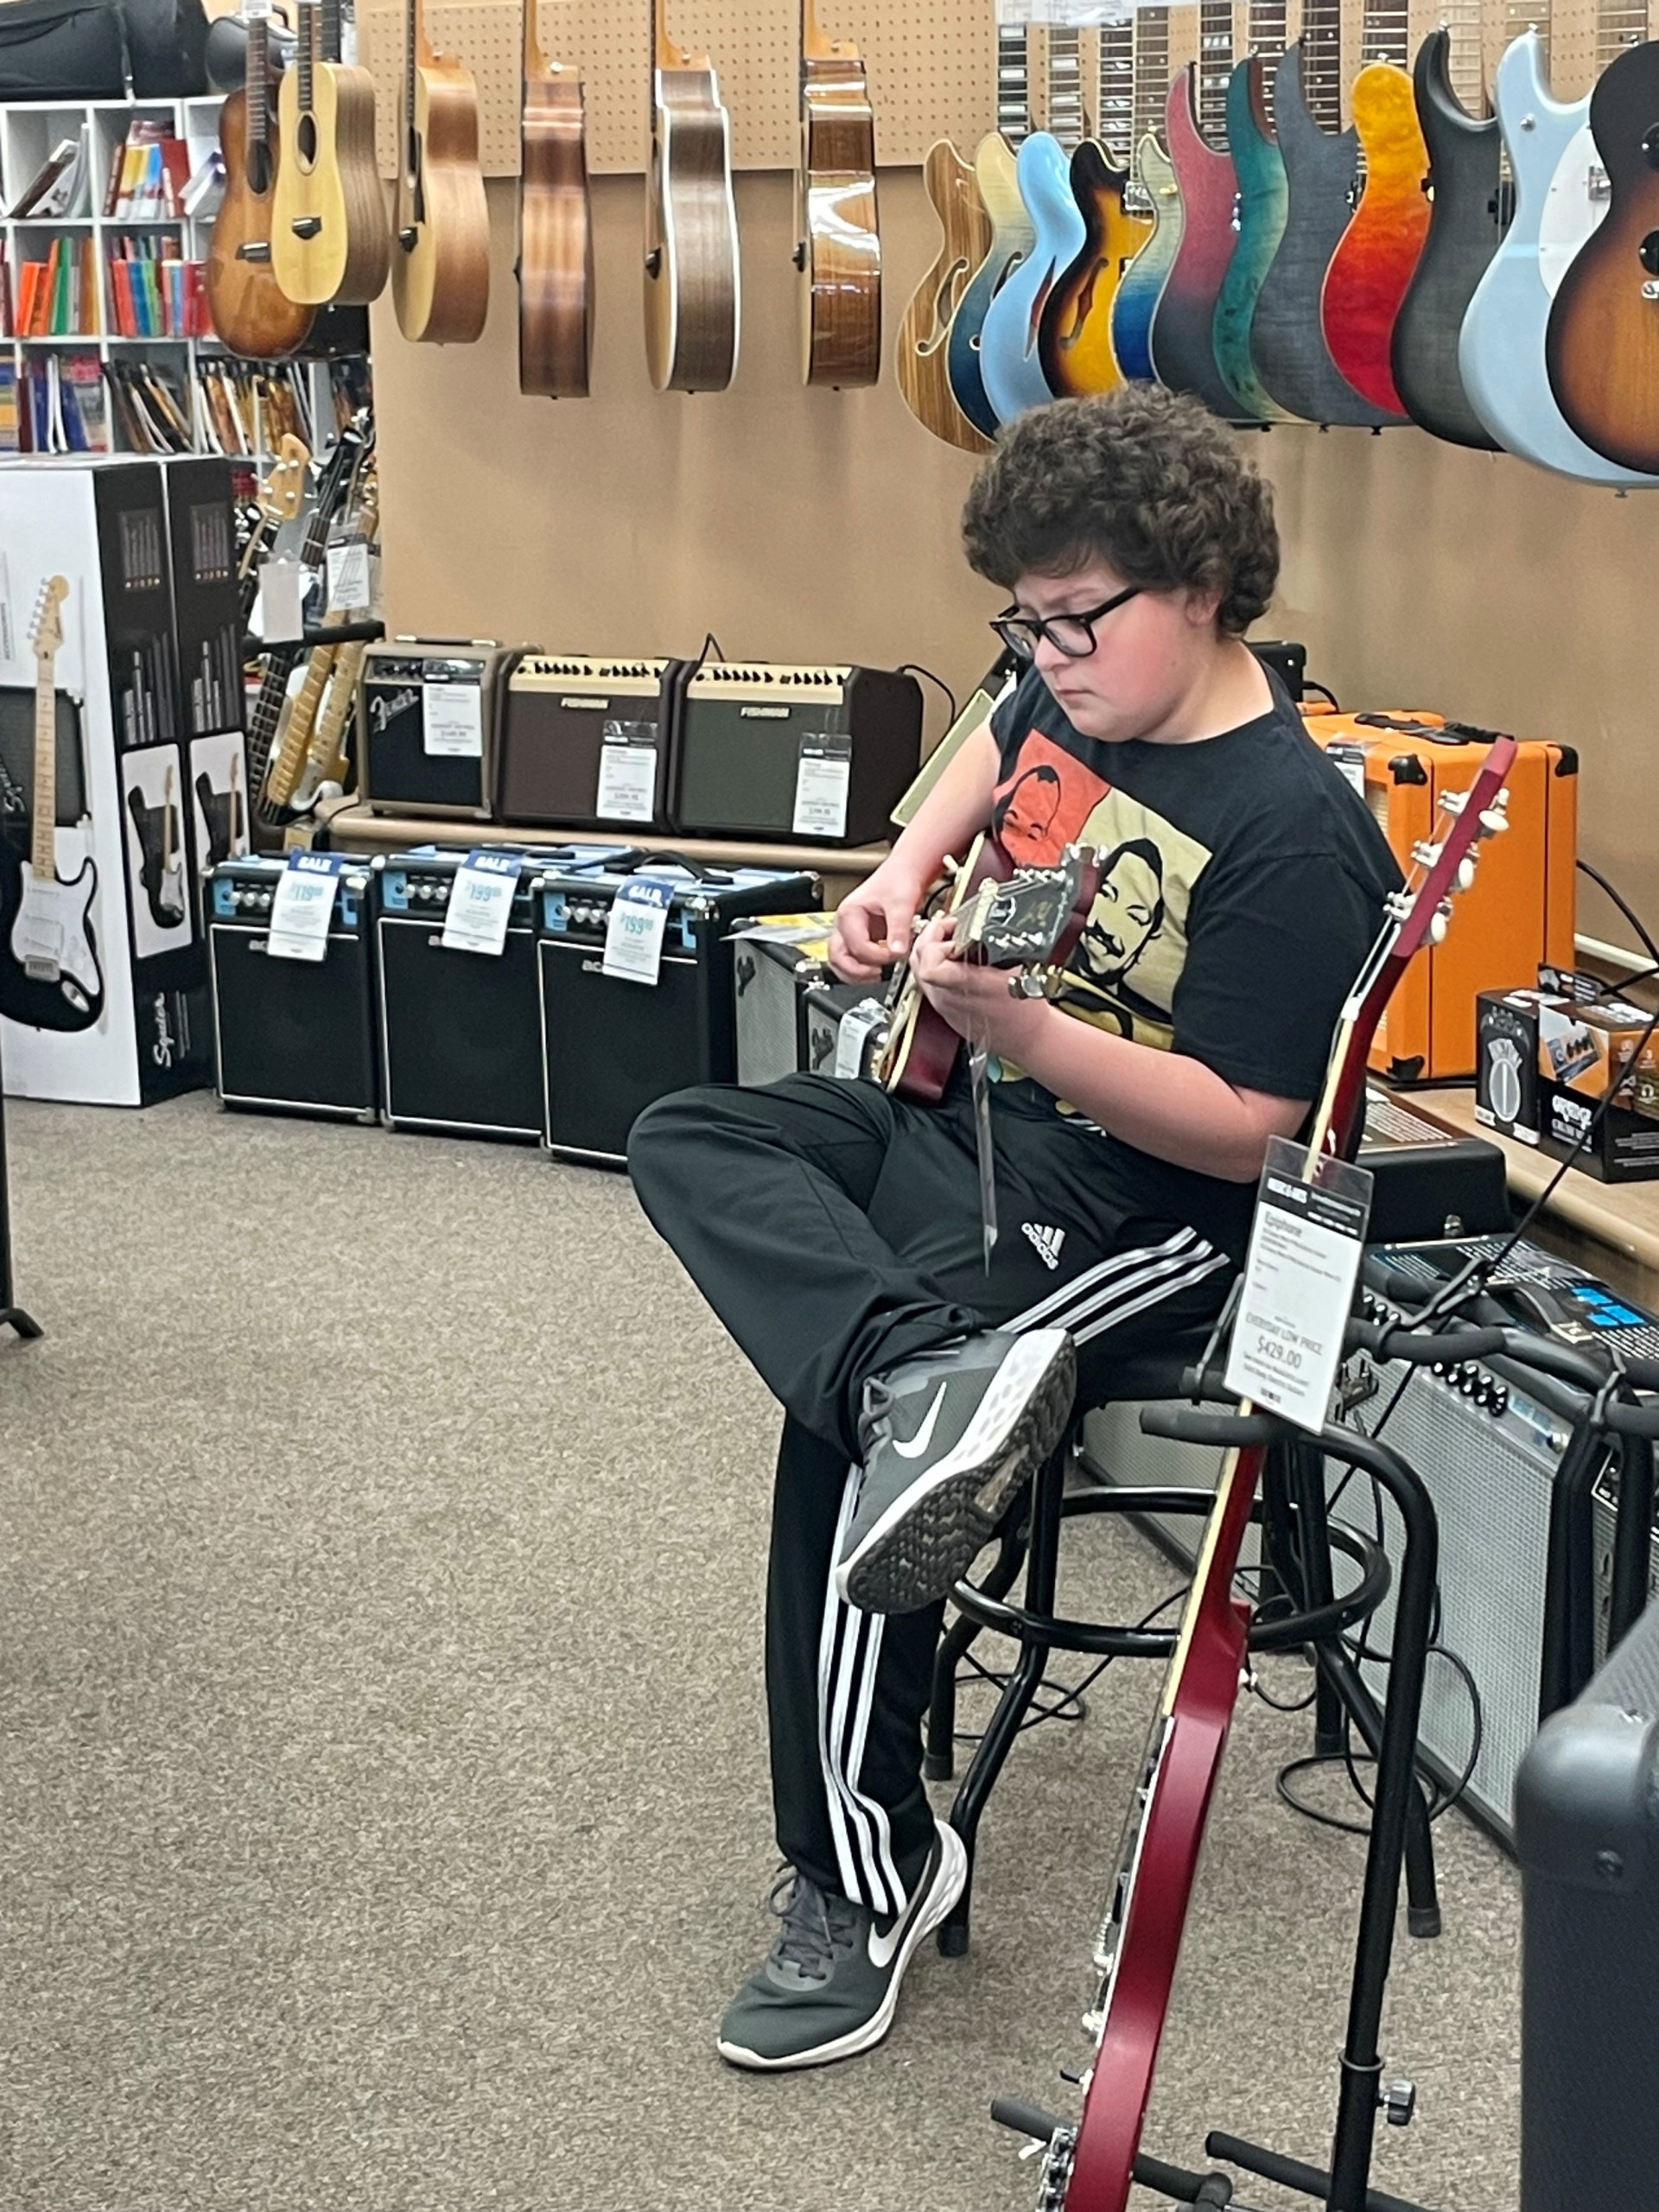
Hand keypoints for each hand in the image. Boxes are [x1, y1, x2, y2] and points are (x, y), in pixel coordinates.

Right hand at [829, 861, 928, 981]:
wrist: (904, 873)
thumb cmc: (898, 880)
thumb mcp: (901, 904)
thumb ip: (899, 930)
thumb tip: (897, 951)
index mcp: (849, 913)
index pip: (857, 946)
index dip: (877, 956)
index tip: (896, 955)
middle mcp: (845, 924)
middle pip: (838, 957)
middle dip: (857, 971)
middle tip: (878, 974)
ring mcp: (850, 932)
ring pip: (841, 961)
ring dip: (856, 973)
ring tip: (877, 975)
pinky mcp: (860, 938)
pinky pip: (853, 959)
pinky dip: (862, 968)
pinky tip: (879, 968)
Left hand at [909, 915, 1053, 1062]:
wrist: (1025, 1038)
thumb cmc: (1025, 1011)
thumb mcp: (1019, 972)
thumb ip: (994, 949)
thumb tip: (980, 924)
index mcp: (969, 989)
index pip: (930, 966)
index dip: (936, 942)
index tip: (953, 930)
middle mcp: (949, 999)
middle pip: (918, 963)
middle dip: (930, 938)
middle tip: (947, 926)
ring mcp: (943, 1005)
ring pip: (918, 971)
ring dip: (928, 949)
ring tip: (946, 936)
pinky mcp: (944, 1009)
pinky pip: (927, 981)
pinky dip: (933, 963)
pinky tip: (949, 955)